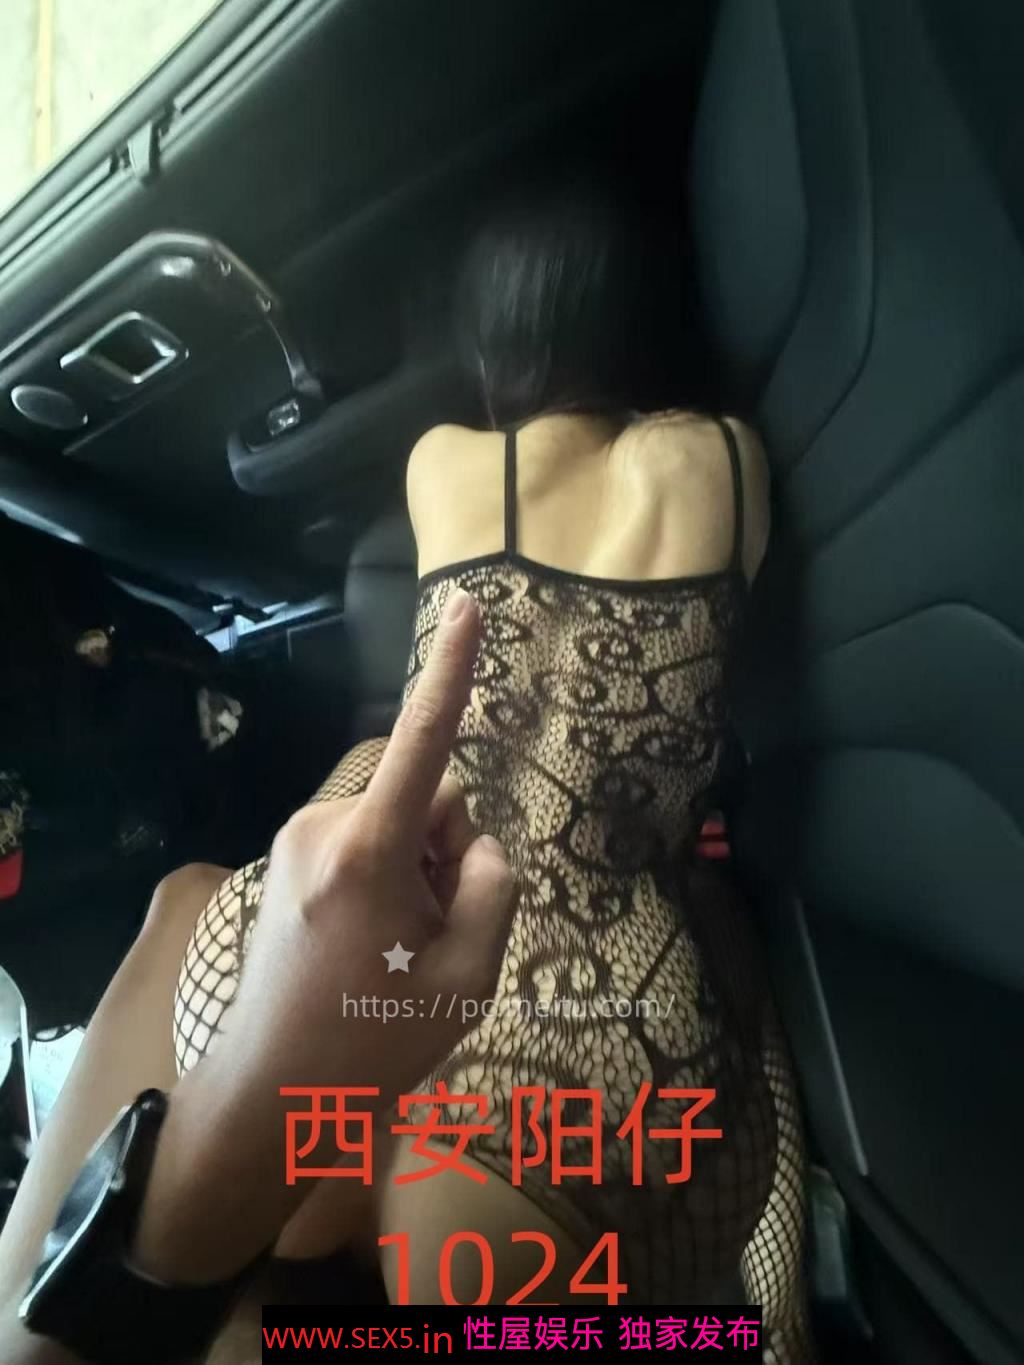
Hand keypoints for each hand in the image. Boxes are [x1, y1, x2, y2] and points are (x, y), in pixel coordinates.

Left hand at [215, 585, 514, 1103]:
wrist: (272, 1095)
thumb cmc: (375, 1042)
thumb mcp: (470, 974)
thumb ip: (493, 887)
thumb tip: (475, 846)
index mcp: (371, 848)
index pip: (424, 739)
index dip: (453, 670)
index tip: (468, 606)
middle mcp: (325, 827)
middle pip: (426, 797)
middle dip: (446, 848)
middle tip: (434, 932)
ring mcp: (298, 842)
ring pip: (397, 822)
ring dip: (416, 869)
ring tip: (398, 949)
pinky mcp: (288, 861)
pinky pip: (364, 842)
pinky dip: (385, 878)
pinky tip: (371, 944)